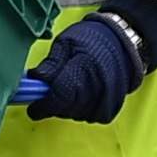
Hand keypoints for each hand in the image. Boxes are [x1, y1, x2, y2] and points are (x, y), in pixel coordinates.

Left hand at [9, 15, 145, 122]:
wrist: (122, 42)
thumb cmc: (93, 39)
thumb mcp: (66, 42)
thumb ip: (51, 63)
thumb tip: (34, 78)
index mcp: (84, 67)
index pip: (60, 96)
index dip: (43, 105)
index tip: (34, 107)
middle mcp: (98, 86)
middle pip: (66, 108)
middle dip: (53, 104)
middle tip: (49, 92)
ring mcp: (107, 98)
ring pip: (76, 115)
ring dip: (66, 108)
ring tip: (68, 89)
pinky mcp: (111, 107)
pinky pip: (90, 117)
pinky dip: (81, 111)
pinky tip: (80, 97)